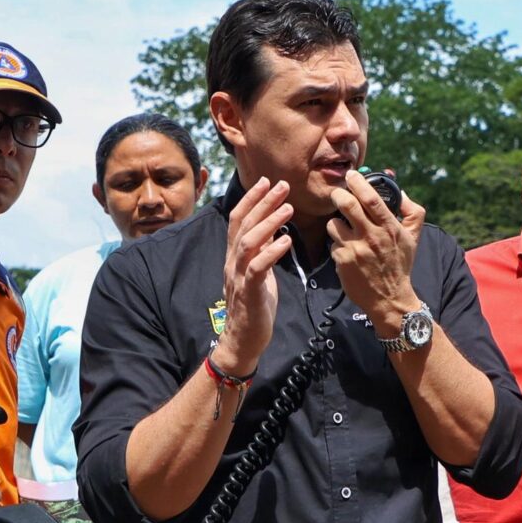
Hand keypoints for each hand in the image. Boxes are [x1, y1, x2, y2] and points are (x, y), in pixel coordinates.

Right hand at [216, 178, 291, 375]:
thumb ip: (261, 250)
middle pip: (244, 225)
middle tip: (281, 185)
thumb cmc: (253, 306)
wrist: (243, 341)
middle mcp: (233, 262)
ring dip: (268, 222)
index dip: (251, 199)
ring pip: (249, 242)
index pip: (239, 220)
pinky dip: (272, 252)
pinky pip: (258, 267)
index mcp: (235, 256)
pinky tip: (287, 241)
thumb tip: (272, 227)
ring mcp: (239, 276)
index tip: (267, 181)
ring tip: (288, 207)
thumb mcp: (258, 272)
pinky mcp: (249, 291)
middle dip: (262, 202)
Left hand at [327, 171, 423, 337]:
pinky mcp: (343, 261)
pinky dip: (338, 244)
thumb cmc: (400, 264)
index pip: (371, 198)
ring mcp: (356, 249)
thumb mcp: (414, 237)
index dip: (358, 182)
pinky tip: (347, 252)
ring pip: (334, 224)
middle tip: (337, 194)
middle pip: (347, 205)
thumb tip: (402, 192)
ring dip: (336, 224)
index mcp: (390, 227)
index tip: (351, 175)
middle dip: (338, 195)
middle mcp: (373, 236)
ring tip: (344, 230)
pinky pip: (333, 244)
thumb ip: (413, 211)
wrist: (390, 298)